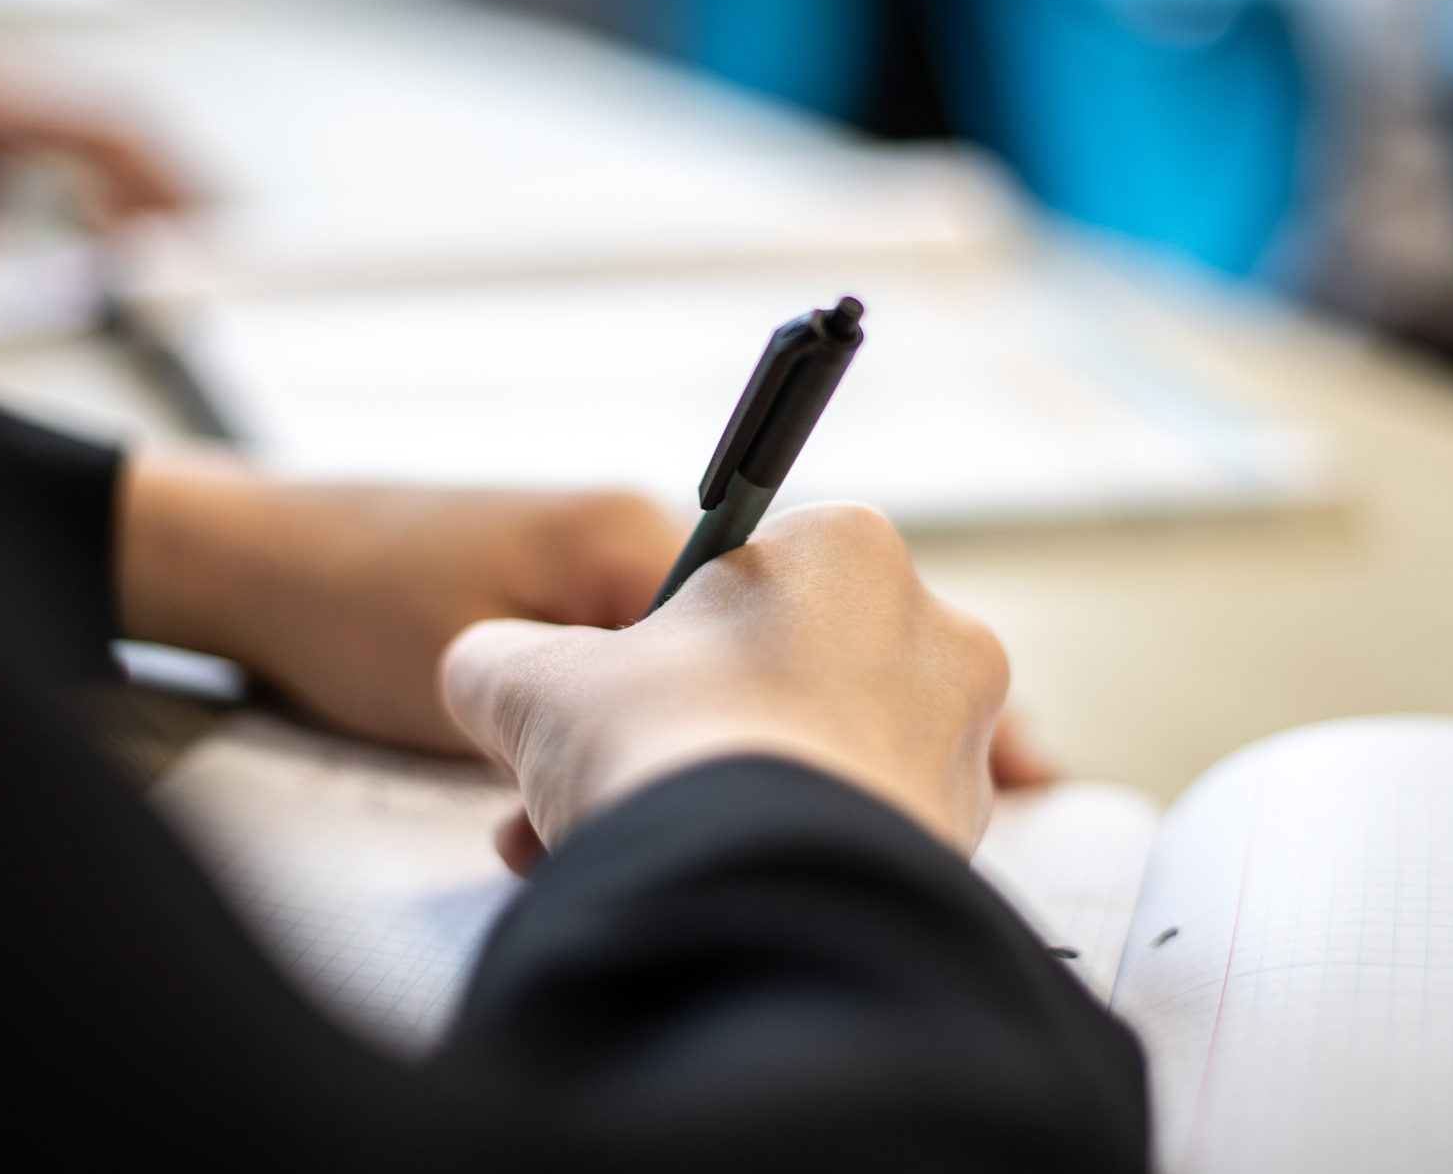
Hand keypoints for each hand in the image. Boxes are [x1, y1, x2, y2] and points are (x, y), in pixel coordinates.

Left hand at [118, 450, 683, 754]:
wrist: (255, 563)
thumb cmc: (356, 613)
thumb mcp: (480, 680)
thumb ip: (588, 709)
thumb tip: (671, 760)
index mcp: (630, 534)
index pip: (731, 648)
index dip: (689, 736)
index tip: (632, 801)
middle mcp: (632, 533)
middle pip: (689, 666)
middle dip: (636, 749)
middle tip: (565, 820)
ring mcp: (595, 556)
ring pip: (641, 677)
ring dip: (598, 745)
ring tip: (527, 810)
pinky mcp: (558, 584)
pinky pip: (600, 664)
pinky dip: (571, 723)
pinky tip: (521, 775)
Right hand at [446, 504, 1011, 868]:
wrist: (760, 899)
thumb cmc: (668, 745)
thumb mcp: (534, 678)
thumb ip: (505, 658)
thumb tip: (494, 674)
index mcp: (849, 552)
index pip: (742, 583)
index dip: (657, 647)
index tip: (611, 700)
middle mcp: (935, 638)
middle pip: (776, 682)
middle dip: (676, 739)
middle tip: (591, 787)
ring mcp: (959, 753)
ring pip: (806, 770)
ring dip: (707, 806)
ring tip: (607, 855)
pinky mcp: (958, 852)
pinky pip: (839, 847)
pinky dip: (767, 864)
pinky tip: (684, 896)